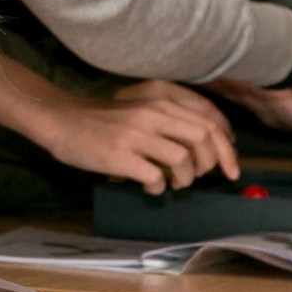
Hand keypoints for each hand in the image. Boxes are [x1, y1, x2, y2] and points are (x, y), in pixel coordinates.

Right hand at [28, 81, 236, 193]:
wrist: (60, 120)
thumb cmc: (100, 120)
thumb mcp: (139, 111)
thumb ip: (168, 122)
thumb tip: (201, 150)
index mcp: (159, 103)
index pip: (208, 124)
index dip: (226, 150)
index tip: (230, 170)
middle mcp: (151, 115)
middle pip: (202, 140)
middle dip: (208, 166)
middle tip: (194, 178)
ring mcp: (136, 135)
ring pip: (183, 160)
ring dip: (184, 179)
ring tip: (171, 184)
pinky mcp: (120, 155)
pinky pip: (154, 177)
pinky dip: (158, 188)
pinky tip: (148, 187)